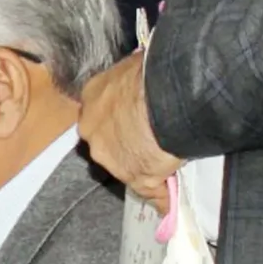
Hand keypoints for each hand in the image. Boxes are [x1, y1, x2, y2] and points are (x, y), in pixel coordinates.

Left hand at [77, 49, 183, 199]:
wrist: (164, 97)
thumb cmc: (153, 72)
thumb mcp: (137, 65)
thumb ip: (134, 75)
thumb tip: (145, 64)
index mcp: (93, 95)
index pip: (100, 111)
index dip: (117, 115)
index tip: (131, 118)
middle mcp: (92, 127)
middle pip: (105, 140)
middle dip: (122, 142)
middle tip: (147, 140)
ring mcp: (110, 156)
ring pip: (123, 165)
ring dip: (140, 165)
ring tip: (164, 163)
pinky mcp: (134, 177)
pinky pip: (150, 191)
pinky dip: (161, 196)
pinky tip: (170, 199)